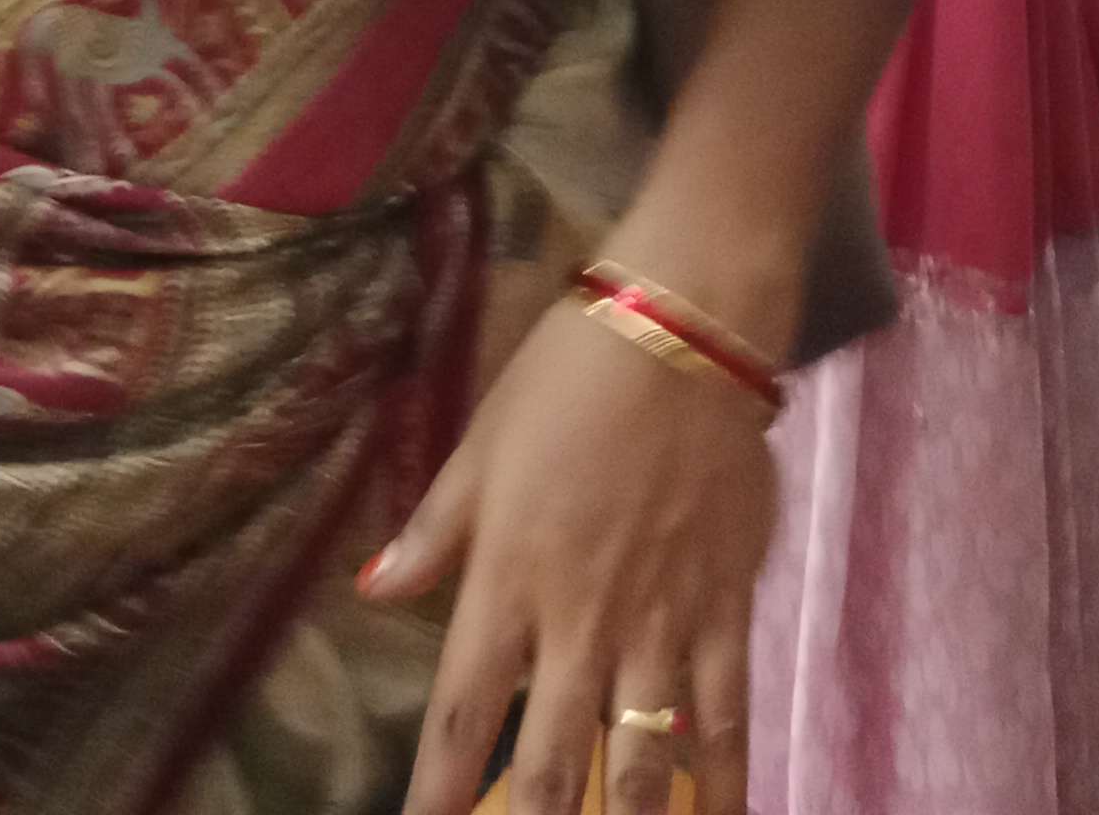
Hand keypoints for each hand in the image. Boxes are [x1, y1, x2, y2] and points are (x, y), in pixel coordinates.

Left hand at [367, 300, 775, 814]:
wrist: (684, 328)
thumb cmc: (568, 376)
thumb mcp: (481, 443)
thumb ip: (434, 530)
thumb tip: (372, 589)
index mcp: (510, 576)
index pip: (463, 707)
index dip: (438, 785)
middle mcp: (582, 619)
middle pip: (549, 760)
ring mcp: (660, 624)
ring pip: (637, 762)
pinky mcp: (725, 614)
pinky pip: (724, 723)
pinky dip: (720, 787)